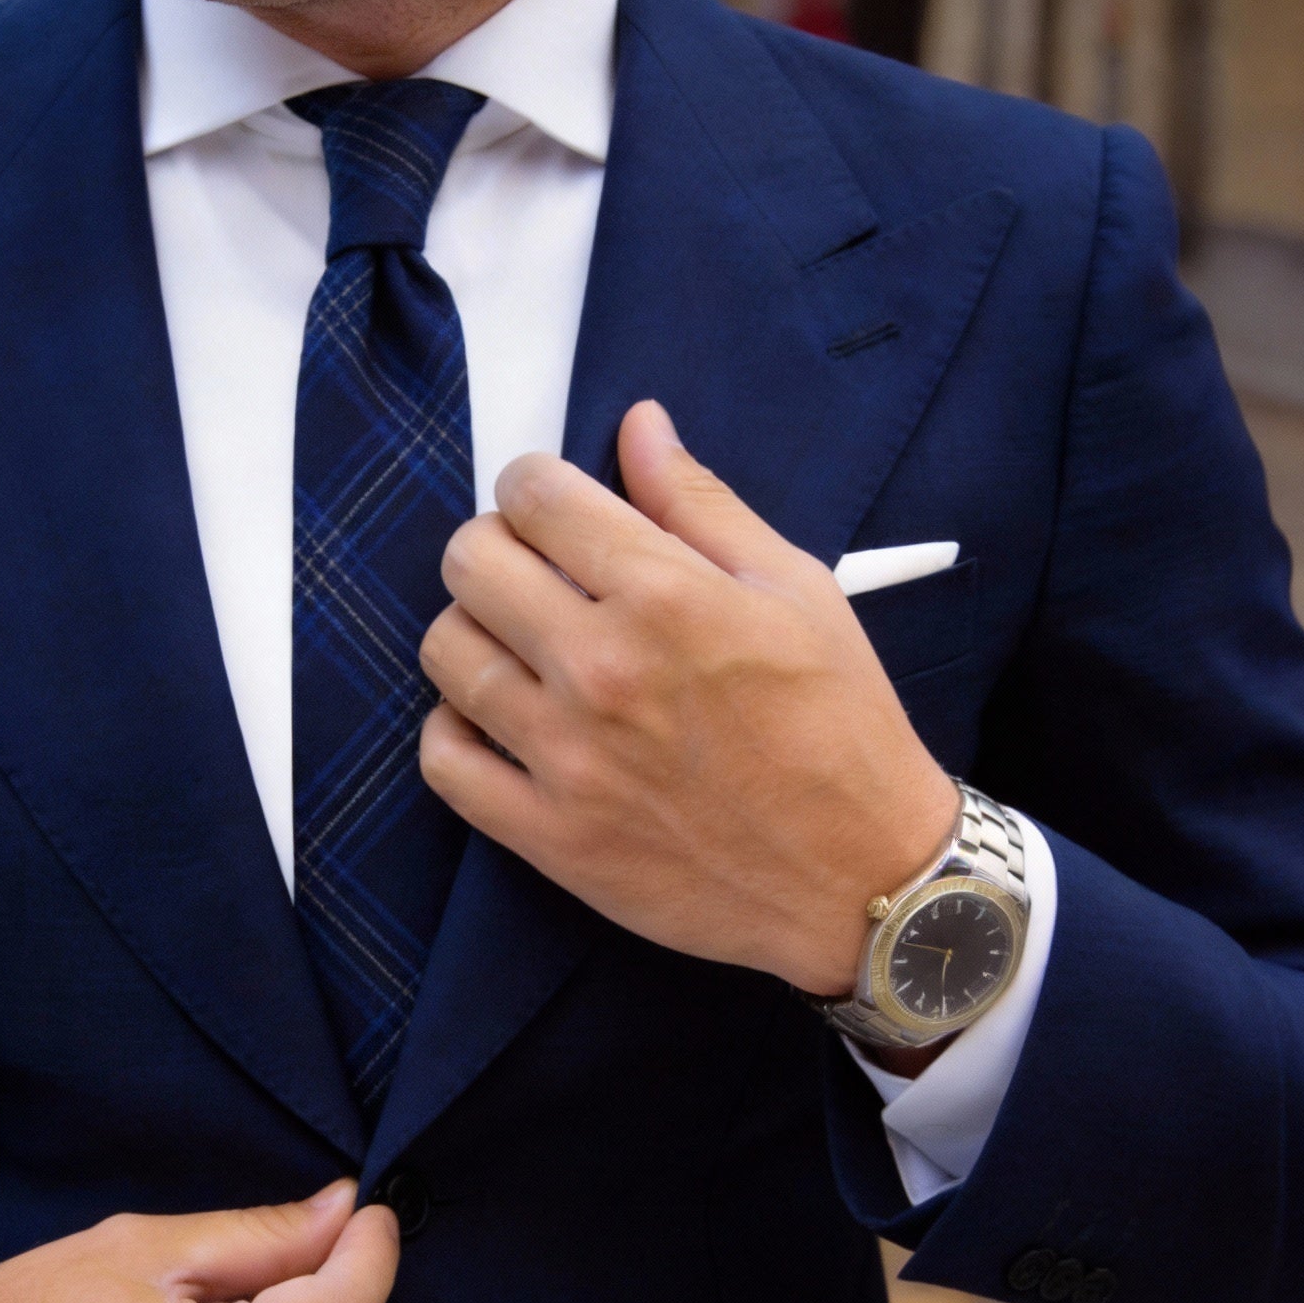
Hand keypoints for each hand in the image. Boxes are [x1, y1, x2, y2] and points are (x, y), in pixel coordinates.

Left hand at [418, 400, 958, 996]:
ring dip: (472, 632)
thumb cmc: (841, 727)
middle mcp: (602, 670)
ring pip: (445, 652)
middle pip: (470, 563)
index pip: (534, 496)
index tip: (550, 507)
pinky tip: (497, 720)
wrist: (860, 877)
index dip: (533, 485)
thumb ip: (700, 504)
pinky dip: (454, 729)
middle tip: (532, 571)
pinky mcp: (548, 835)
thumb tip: (637, 425)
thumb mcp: (795, 590)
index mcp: (665, 596)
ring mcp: (566, 758)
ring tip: (520, 646)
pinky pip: (443, 759)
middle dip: (494, 547)